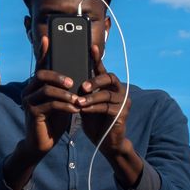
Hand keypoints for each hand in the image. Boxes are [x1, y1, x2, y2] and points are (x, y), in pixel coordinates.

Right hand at [4, 35, 81, 189]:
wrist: (41, 144)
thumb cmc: (53, 121)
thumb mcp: (62, 102)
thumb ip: (65, 89)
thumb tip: (79, 76)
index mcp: (35, 85)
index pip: (39, 65)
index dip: (43, 51)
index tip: (47, 37)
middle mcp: (28, 90)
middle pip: (41, 74)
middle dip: (59, 76)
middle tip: (73, 82)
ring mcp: (28, 101)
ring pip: (46, 89)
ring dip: (65, 93)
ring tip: (78, 99)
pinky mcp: (32, 113)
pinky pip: (49, 104)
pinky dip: (64, 105)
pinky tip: (74, 109)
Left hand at [76, 44, 142, 186]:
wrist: (106, 143)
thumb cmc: (93, 120)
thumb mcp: (85, 103)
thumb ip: (81, 91)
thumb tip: (65, 77)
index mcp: (109, 86)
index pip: (102, 69)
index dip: (97, 58)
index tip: (90, 47)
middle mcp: (119, 91)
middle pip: (110, 78)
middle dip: (95, 80)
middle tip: (82, 86)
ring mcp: (123, 102)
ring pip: (107, 95)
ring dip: (91, 98)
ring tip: (78, 102)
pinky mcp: (123, 114)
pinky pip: (107, 108)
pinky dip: (93, 108)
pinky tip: (83, 110)